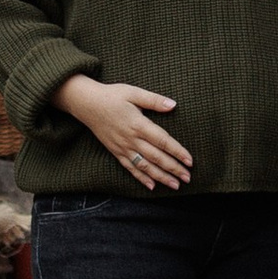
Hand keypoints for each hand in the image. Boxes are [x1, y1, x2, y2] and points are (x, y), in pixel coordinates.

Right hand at [54, 73, 193, 190]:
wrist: (87, 104)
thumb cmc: (112, 96)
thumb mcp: (133, 92)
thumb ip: (154, 100)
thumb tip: (173, 105)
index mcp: (138, 124)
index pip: (162, 141)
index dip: (177, 152)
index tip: (190, 161)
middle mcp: (131, 139)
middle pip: (156, 157)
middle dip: (173, 168)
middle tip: (188, 178)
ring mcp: (123, 148)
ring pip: (145, 166)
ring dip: (161, 177)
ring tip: (175, 185)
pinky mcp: (116, 152)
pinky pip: (130, 168)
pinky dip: (141, 178)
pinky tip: (152, 186)